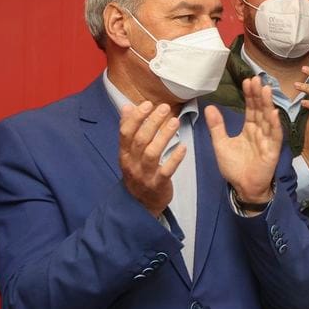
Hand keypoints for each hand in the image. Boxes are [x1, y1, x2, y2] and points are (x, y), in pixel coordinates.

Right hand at [118, 101, 183, 216]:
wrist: (140, 204)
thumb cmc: (138, 171)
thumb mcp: (129, 152)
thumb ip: (129, 129)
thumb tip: (127, 106)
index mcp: (124, 153)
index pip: (126, 132)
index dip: (136, 117)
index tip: (148, 104)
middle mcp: (131, 163)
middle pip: (140, 140)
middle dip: (152, 122)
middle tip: (166, 107)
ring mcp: (144, 175)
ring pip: (152, 153)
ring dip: (164, 136)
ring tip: (175, 121)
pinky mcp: (157, 184)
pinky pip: (166, 170)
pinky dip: (175, 158)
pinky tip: (183, 147)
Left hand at [206, 77, 281, 203]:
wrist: (243, 187)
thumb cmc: (234, 167)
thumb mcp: (221, 143)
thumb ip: (217, 126)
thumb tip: (210, 107)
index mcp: (250, 129)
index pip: (251, 108)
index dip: (250, 95)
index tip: (247, 81)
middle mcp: (261, 131)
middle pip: (260, 109)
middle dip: (258, 95)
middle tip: (256, 79)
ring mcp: (268, 140)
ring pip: (268, 119)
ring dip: (267, 104)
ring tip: (265, 89)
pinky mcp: (272, 151)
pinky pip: (274, 136)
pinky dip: (274, 125)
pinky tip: (273, 113)